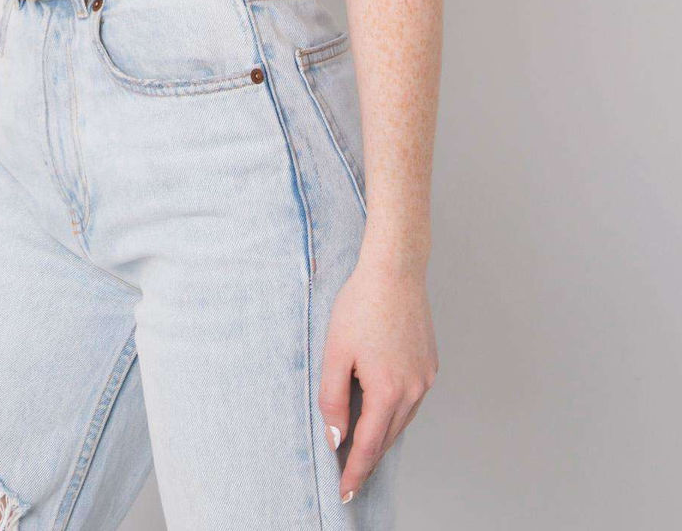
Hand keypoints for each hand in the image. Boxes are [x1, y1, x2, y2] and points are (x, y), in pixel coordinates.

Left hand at [319, 255, 437, 501]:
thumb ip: (332, 399)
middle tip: (347, 474)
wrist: (395, 270)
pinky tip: (380, 409)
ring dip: (381, 435)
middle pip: (387, 438)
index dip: (355, 472)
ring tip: (360, 445)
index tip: (344, 493)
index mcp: (387, 390)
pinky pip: (411, 401)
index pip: (368, 446)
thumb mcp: (335, 352)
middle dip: (367, 458)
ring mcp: (426, 378)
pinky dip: (394, 412)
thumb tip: (335, 438)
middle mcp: (413, 390)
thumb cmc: (361, 305)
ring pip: (401, 421)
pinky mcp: (430, 365)